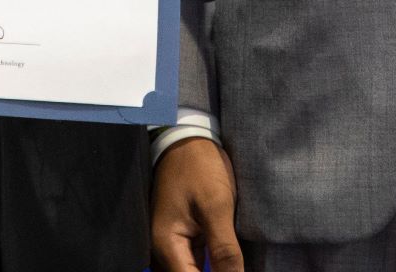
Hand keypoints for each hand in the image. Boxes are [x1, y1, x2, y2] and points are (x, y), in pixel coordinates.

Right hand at [151, 136, 242, 271]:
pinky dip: (209, 266)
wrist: (187, 138)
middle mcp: (162, 249)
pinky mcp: (180, 237)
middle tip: (234, 265)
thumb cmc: (199, 166)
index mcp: (165, 244)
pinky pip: (192, 263)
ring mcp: (169, 244)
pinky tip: (224, 264)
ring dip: (212, 270)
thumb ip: (225, 251)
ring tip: (230, 263)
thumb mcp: (216, 206)